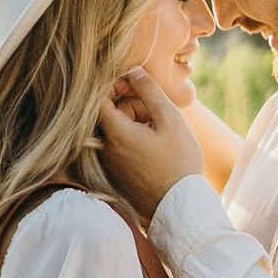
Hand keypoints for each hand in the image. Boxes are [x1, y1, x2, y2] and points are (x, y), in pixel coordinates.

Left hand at [98, 71, 204, 218]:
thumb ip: (149, 91)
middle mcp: (105, 149)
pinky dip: (134, 139)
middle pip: (109, 113)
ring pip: (115, 130)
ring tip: (160, 130)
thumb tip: (133, 69)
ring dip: (135, 122)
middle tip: (157, 110)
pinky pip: (119, 147)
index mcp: (115, 133)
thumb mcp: (169, 119)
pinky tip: (155, 145)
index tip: (134, 82)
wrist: (180, 208)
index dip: (114, 84)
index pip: (98, 97)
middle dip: (131, 104)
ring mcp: (109, 164)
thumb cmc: (178, 162)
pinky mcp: (116, 174)